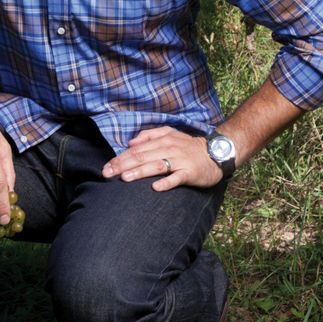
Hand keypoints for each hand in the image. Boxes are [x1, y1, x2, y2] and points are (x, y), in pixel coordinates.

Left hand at [102, 126, 222, 190]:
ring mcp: (180, 161)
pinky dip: (166, 182)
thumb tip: (130, 142)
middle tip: (107, 174)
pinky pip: (177, 178)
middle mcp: (169, 149)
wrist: (217, 153)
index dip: (119, 158)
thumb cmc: (189, 146)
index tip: (106, 168)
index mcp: (162, 140)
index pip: (136, 150)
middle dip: (122, 165)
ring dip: (139, 172)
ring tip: (125, 178)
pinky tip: (155, 187)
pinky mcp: (190, 172)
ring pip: (156, 166)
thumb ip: (149, 135)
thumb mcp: (170, 134)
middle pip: (141, 157)